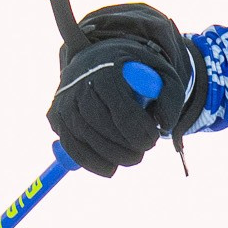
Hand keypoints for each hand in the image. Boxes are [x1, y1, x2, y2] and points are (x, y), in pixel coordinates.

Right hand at [47, 0, 208, 176]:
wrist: (100, 58)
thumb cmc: (135, 69)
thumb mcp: (161, 73)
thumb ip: (171, 97)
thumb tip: (163, 124)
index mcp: (106, 71)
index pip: (119, 107)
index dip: (138, 130)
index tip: (153, 139)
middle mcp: (79, 84)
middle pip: (99, 123)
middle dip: (124, 145)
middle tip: (143, 151)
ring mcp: (64, 101)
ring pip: (83, 137)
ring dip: (110, 156)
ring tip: (132, 158)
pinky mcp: (56, 117)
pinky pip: (70, 146)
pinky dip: (90, 162)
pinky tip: (110, 168)